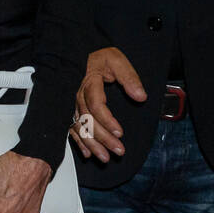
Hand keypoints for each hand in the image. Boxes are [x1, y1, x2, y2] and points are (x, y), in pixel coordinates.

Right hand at [69, 47, 145, 161]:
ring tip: (105, 158)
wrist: (87, 54)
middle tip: (118, 150)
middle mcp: (79, 95)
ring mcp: (74, 104)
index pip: (96, 104)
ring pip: (80, 128)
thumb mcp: (118, 61)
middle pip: (88, 120)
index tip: (120, 132)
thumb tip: (141, 96)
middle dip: (103, 138)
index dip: (107, 120)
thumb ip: (129, 78)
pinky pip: (72, 128)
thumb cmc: (102, 57)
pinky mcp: (74, 110)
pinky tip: (87, 154)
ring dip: (92, 145)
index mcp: (89, 82)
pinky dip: (79, 143)